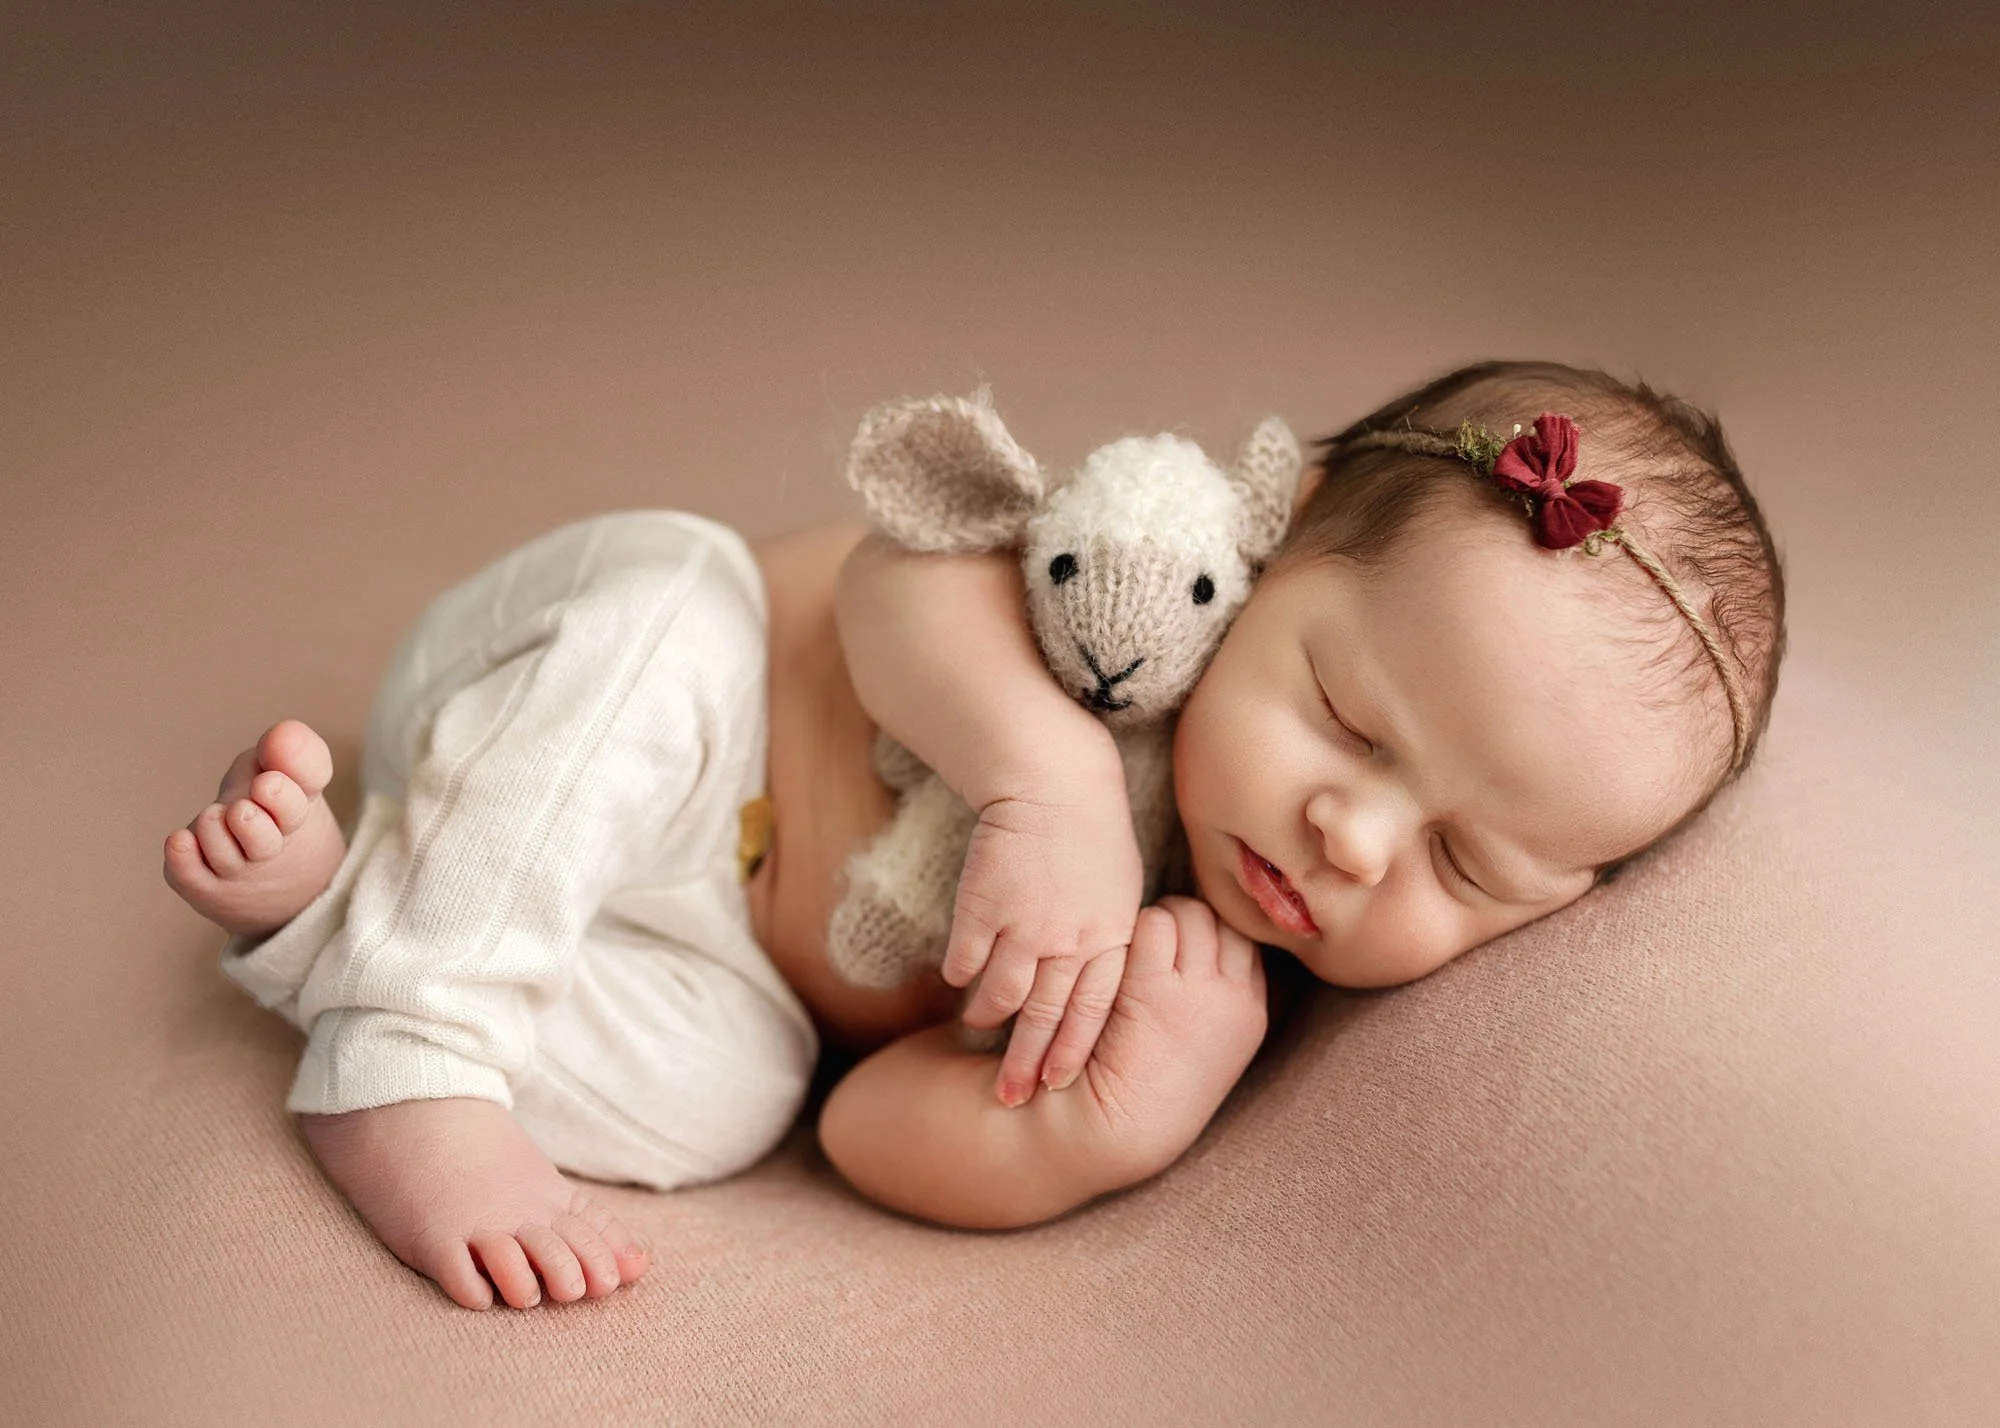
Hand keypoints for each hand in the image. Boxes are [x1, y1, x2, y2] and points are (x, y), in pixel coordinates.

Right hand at [944, 778, 1143, 1106]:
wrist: (1053, 780)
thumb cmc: (1091, 834)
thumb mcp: (1119, 891)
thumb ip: (1107, 941)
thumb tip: (1093, 985)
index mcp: (1110, 937)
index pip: (1092, 1012)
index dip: (1072, 1052)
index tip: (1057, 1085)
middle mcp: (1071, 939)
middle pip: (1047, 1016)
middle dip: (1027, 1062)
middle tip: (1010, 1096)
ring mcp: (1026, 924)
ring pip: (1003, 993)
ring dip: (987, 1017)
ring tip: (975, 1029)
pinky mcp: (985, 906)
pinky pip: (967, 959)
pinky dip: (962, 976)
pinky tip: (958, 983)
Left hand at [1080, 895, 1268, 1173]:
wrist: (1113, 1135)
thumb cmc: (1146, 1085)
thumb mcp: (1202, 1036)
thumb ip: (1213, 987)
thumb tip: (1197, 921)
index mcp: (1251, 1011)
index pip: (1241, 935)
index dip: (1203, 930)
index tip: (1172, 946)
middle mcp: (1236, 998)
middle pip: (1215, 916)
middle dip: (1178, 919)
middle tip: (1142, 943)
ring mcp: (1201, 993)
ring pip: (1185, 913)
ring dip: (1150, 923)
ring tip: (1124, 952)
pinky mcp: (1157, 991)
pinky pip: (1150, 925)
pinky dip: (1126, 932)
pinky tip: (1109, 960)